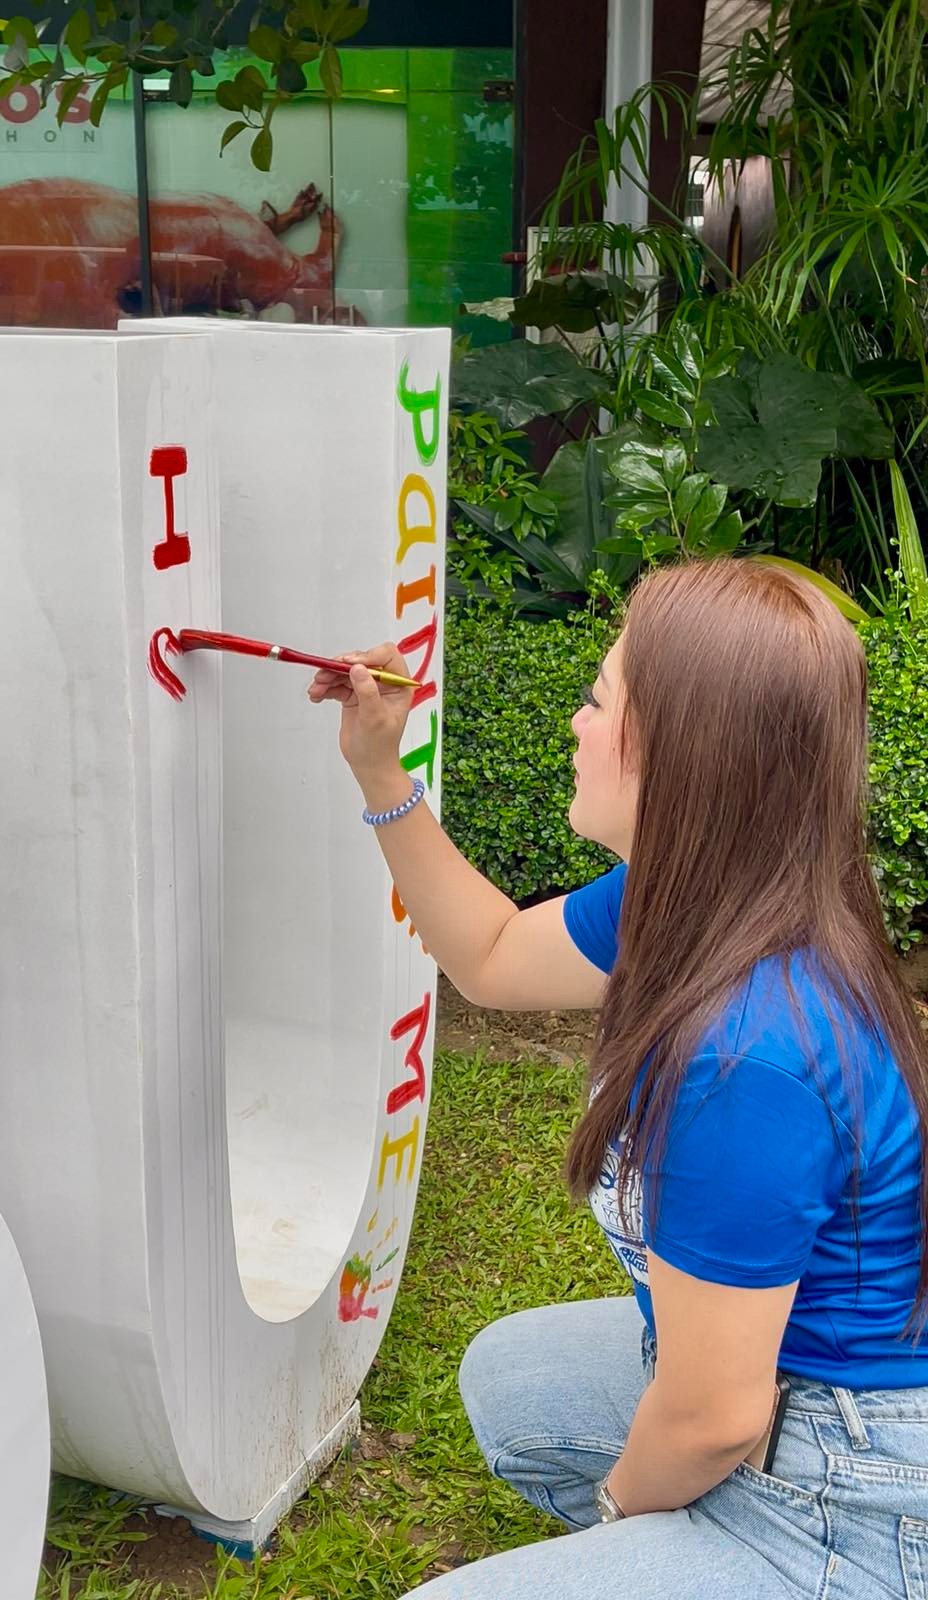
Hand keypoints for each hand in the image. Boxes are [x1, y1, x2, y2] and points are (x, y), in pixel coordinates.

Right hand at [307, 642, 413, 781]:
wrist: (368, 764)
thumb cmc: (379, 745)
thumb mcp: (375, 718)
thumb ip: (367, 692)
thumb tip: (358, 668)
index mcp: (398, 685)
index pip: (387, 656)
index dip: (368, 656)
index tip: (349, 664)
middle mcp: (384, 682)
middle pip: (361, 660)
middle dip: (340, 667)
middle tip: (324, 674)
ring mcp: (367, 688)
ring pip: (345, 671)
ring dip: (328, 677)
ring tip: (315, 689)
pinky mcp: (352, 695)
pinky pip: (337, 684)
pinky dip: (325, 687)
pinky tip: (316, 695)